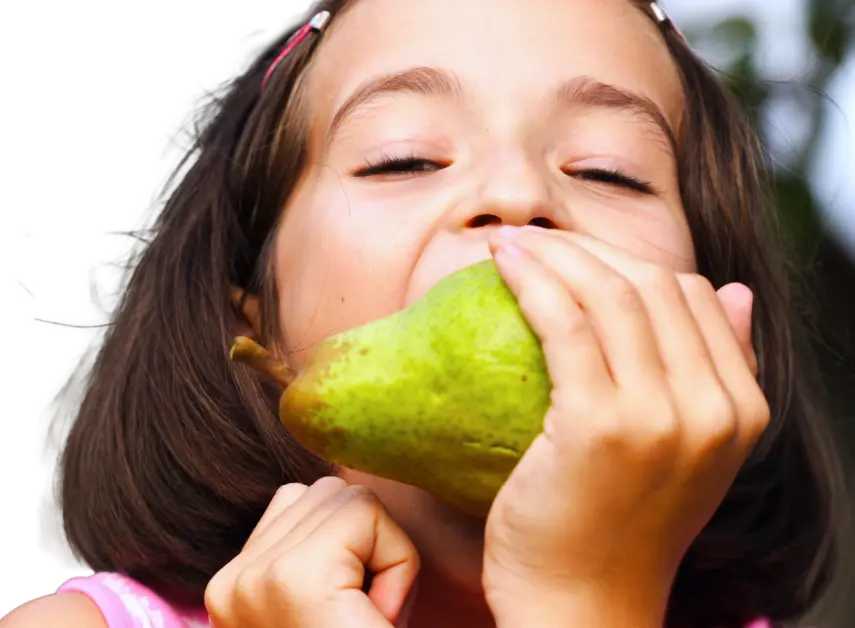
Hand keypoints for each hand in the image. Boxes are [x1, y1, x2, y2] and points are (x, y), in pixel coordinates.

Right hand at [205, 477, 419, 627]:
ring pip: (350, 500)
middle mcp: (230, 579)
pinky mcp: (292, 579)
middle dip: (366, 546)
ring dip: (382, 555)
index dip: (354, 548)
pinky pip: (368, 517)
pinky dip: (397, 562)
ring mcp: (253, 578)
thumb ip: (323, 551)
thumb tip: (347, 491)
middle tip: (362, 619)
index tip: (350, 615)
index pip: (302, 501)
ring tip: (364, 620)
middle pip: (327, 493)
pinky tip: (375, 621)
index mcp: (231, 585)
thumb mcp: (333, 602)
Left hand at [482, 227, 769, 627]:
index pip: (694, 296)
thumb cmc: (614, 530)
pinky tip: (502, 267)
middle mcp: (714, 408)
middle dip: (589, 248)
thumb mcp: (684, 454)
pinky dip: (534, 282)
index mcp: (741, 409)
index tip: (576, 254)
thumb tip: (734, 292)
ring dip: (555, 253)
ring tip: (509, 244)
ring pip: (610, 293)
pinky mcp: (601, 424)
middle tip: (534, 239)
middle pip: (654, 285)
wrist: (581, 608)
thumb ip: (716, 373)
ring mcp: (662, 416)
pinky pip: (565, 324)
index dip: (631, 261)